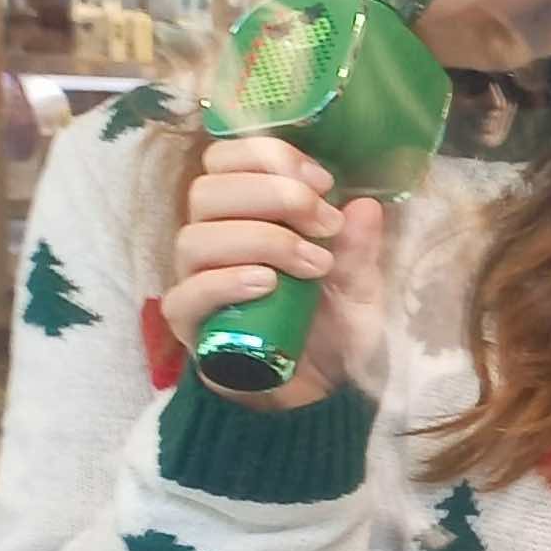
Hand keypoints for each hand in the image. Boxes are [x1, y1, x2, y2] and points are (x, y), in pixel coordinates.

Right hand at [164, 135, 387, 407]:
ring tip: (312, 264)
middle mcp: (212, 240)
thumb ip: (360, 248)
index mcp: (246, 214)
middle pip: (208, 190)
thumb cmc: (331, 328)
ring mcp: (195, 281)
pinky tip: (267, 285)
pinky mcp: (188, 325)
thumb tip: (364, 205)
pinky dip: (225, 282)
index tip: (322, 181)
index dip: (269, 157)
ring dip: (261, 240)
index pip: (226, 160)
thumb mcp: (360, 286)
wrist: (317, 393)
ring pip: (196, 238)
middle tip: (323, 224)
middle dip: (272, 195)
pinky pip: (186, 294)